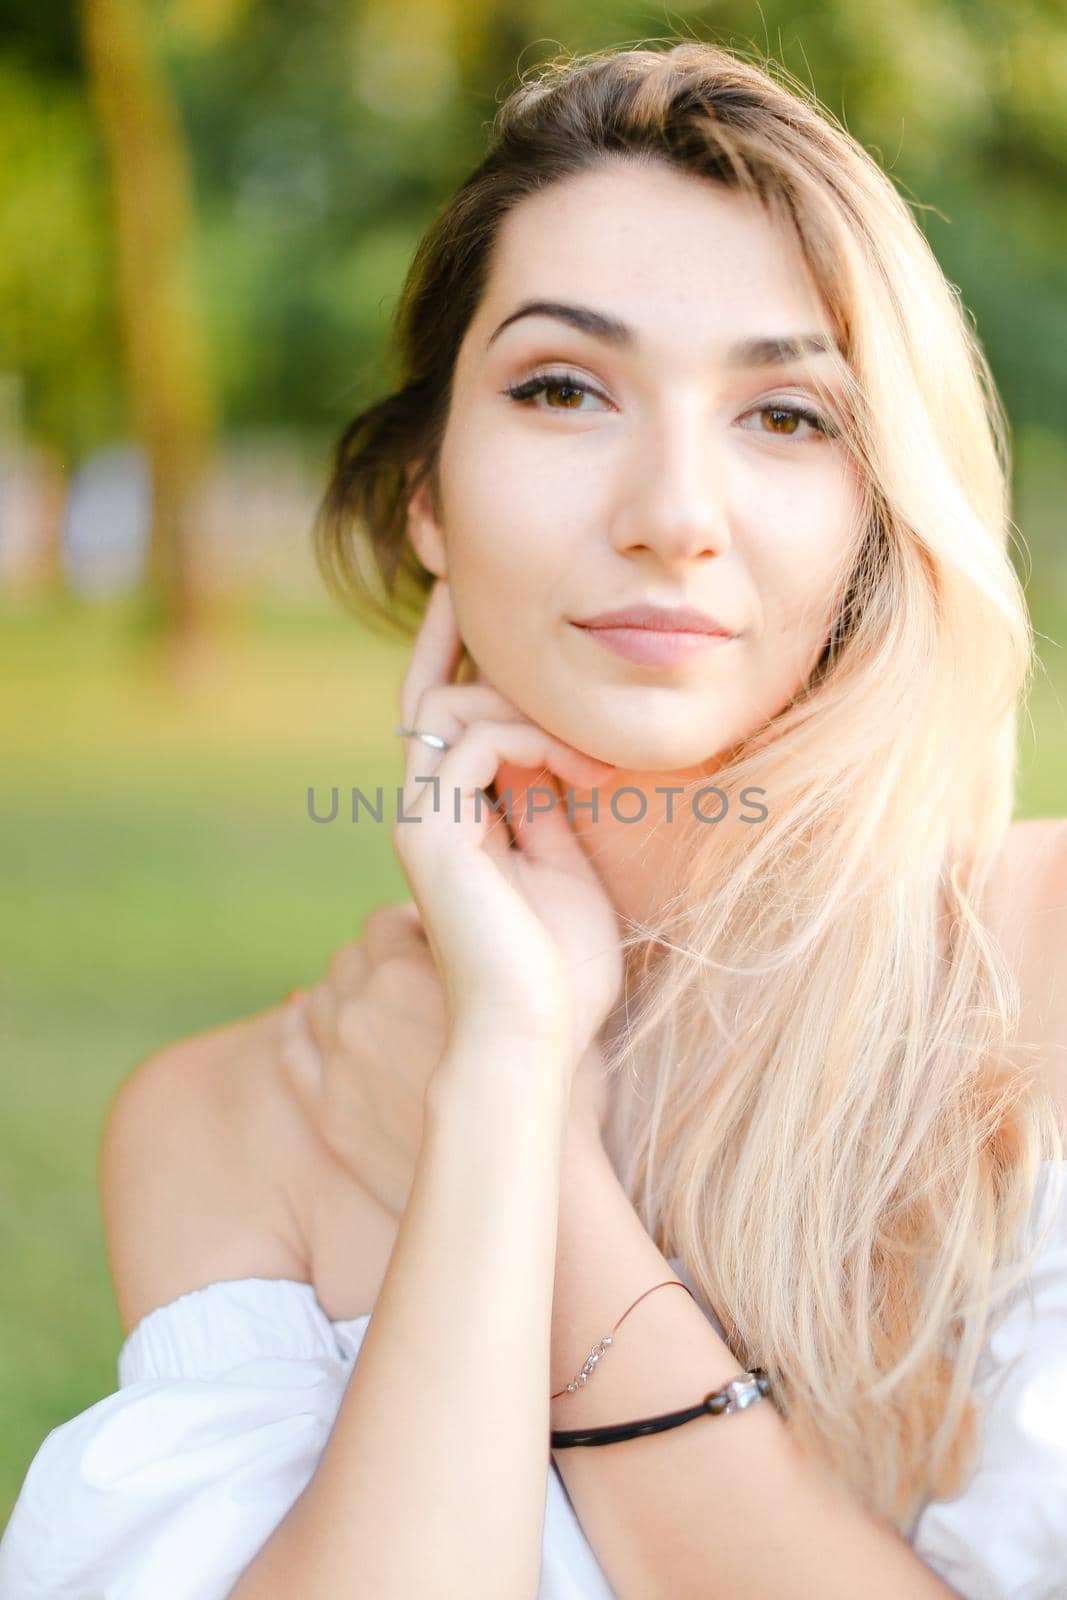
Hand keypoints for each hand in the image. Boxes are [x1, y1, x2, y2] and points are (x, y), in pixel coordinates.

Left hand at [279, 902, 610, 1218]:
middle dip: (378, 962)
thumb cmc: (553, 1080)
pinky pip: (293, 1047)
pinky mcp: (327, 1109)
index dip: (414, 929)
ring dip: (345, 995)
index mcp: (407, 966)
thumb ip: (494, 944)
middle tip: (411, 980)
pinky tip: (311, 1019)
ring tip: (378, 1009)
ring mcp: (338, 1058)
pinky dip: (301, 1026)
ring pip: (320, 996)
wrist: (530, 1173)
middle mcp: (363, 1005)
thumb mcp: (538, 989)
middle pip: (350, 957)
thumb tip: (485, 908)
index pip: (386, 919)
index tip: (434, 945)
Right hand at [393, 577, 622, 1081]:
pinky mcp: (431, 836)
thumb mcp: (566, 867)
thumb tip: (552, 746)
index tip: (481, 606)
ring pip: (444, 710)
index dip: (459, 659)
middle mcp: (428, 816)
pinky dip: (530, 740)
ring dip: (525, 708)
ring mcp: (423, 824)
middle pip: (426, 697)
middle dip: (455, 635)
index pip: (448, 722)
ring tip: (591, 752)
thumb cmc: (561, 972)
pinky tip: (580, 770)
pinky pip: (469, 743)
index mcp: (458, 822)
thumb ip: (546, 805)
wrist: (537, 1037)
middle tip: (485, 588)